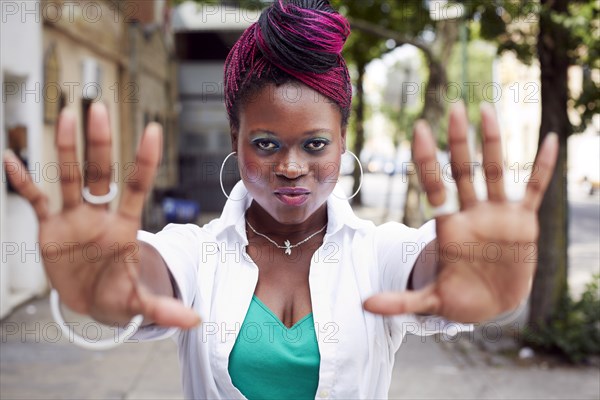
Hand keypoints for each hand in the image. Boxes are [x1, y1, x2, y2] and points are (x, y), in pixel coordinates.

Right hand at [3, 103, 198, 327]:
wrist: (93, 300)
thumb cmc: (119, 295)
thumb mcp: (138, 303)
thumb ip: (162, 309)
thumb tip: (195, 320)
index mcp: (124, 227)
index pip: (137, 186)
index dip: (144, 160)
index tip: (153, 129)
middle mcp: (99, 216)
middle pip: (100, 174)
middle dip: (100, 144)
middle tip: (100, 108)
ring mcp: (74, 219)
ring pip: (69, 178)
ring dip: (67, 149)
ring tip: (67, 115)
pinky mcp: (50, 228)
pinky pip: (36, 200)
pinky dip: (23, 182)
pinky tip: (11, 157)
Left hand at [363, 102, 558, 322]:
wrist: (492, 304)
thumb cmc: (460, 297)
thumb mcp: (432, 300)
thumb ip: (401, 301)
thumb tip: (365, 306)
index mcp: (448, 226)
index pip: (434, 184)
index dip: (427, 159)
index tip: (420, 128)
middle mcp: (471, 213)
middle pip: (463, 170)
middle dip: (459, 140)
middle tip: (454, 107)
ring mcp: (498, 214)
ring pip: (495, 171)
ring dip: (493, 142)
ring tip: (487, 110)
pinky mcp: (524, 222)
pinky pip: (534, 188)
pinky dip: (541, 166)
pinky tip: (548, 140)